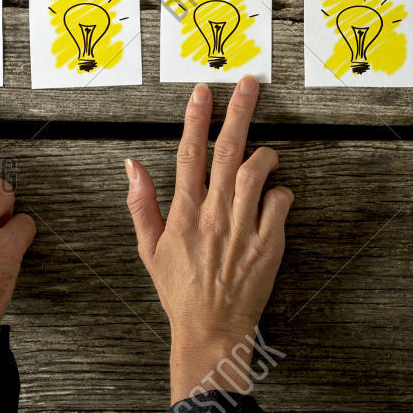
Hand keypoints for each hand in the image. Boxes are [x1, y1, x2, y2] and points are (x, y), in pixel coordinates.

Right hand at [125, 78, 292, 403]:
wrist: (210, 329)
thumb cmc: (180, 290)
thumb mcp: (149, 248)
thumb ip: (141, 203)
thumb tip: (131, 165)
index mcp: (183, 213)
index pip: (189, 153)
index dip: (196, 118)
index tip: (203, 90)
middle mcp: (213, 215)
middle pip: (227, 151)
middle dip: (238, 112)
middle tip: (249, 84)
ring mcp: (243, 228)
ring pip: (257, 172)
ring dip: (264, 154)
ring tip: (266, 151)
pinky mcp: (269, 243)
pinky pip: (280, 202)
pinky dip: (280, 191)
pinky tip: (274, 193)